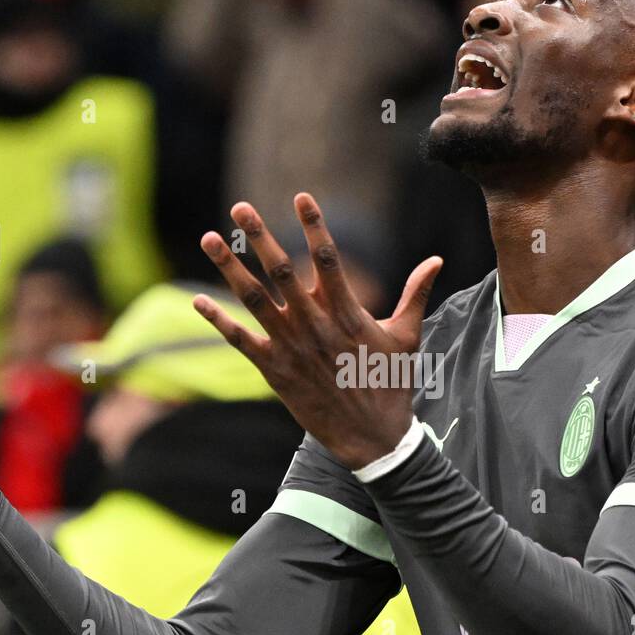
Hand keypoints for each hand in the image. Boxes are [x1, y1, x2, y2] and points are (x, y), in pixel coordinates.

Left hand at [193, 193, 442, 469]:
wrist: (372, 437)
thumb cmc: (391, 384)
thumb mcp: (406, 336)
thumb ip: (415, 294)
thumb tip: (436, 260)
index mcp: (347, 312)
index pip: (328, 258)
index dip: (314, 225)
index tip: (301, 196)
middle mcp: (315, 324)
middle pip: (282, 271)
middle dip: (259, 236)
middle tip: (239, 207)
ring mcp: (292, 347)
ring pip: (254, 299)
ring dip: (230, 268)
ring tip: (210, 238)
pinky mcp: (274, 371)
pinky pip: (241, 340)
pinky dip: (218, 320)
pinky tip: (197, 299)